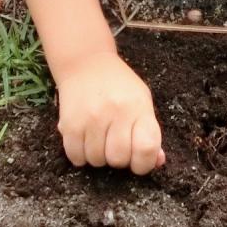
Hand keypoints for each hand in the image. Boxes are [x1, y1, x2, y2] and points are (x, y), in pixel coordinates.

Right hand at [55, 52, 164, 174]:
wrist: (86, 63)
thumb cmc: (119, 85)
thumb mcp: (141, 100)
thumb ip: (150, 132)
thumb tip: (157, 161)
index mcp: (138, 107)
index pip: (147, 148)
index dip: (144, 162)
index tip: (138, 160)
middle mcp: (116, 111)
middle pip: (118, 159)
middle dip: (118, 158)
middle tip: (115, 143)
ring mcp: (92, 117)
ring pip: (96, 161)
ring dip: (98, 155)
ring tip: (99, 137)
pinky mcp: (69, 123)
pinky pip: (76, 157)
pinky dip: (80, 154)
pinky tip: (85, 138)